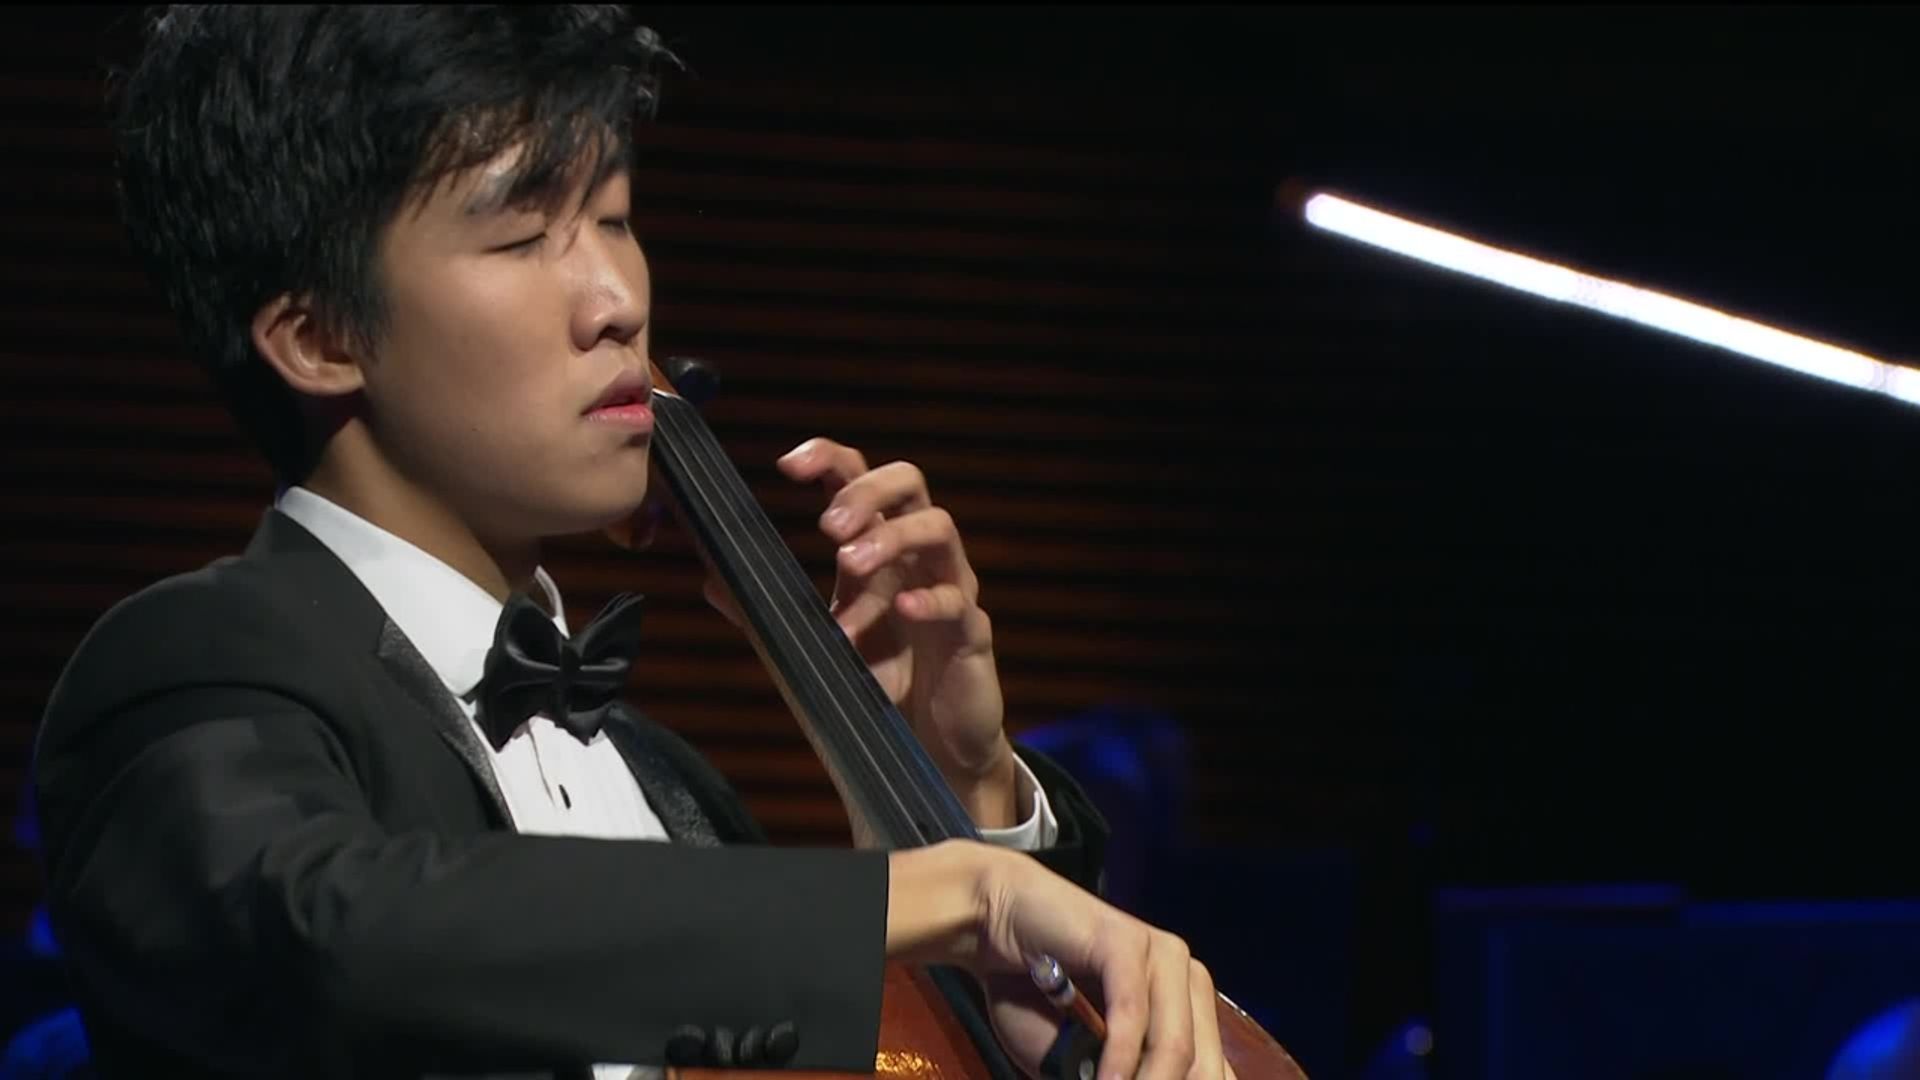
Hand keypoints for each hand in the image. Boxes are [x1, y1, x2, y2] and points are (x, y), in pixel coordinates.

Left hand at [751, 438, 1015, 820]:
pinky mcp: (971, 633)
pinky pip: (958, 601)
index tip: (789, 466)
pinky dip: (928, 600)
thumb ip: (765, 615)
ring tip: (847, 564)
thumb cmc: (877, 690)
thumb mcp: (812, 647)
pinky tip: (899, 610)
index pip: (860, 479)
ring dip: (890, 538)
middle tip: (827, 524)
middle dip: (866, 490)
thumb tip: (712, 581)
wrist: (928, 752)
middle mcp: (915, 559)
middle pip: (909, 483)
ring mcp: (949, 589)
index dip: (830, 458)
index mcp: (877, 551)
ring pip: (938, 528)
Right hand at [890, 842, 1231, 1079]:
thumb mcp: (1082, 1061)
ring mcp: (1162, 956)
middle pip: (1202, 1068)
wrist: (992, 925)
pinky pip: (1131, 1013)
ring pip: (1174, 1046)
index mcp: (1189, 1011)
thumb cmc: (1033, 997)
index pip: (1213, 1074)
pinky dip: (1118, 1057)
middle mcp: (1189, 982)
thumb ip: (1120, 1076)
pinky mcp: (1126, 942)